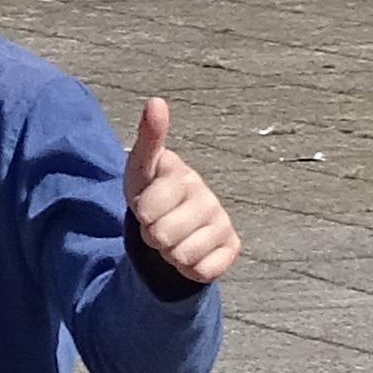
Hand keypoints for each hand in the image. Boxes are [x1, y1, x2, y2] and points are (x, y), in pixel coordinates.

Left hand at [123, 97, 239, 285]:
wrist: (169, 227)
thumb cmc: (151, 194)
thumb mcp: (140, 168)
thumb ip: (149, 137)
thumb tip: (156, 101)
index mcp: (184, 177)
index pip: (147, 209)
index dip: (140, 213)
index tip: (145, 205)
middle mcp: (209, 199)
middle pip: (162, 236)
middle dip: (151, 235)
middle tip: (157, 224)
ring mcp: (222, 224)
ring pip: (181, 256)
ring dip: (168, 253)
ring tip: (172, 237)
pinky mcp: (232, 249)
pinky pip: (203, 270)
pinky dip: (190, 268)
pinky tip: (190, 252)